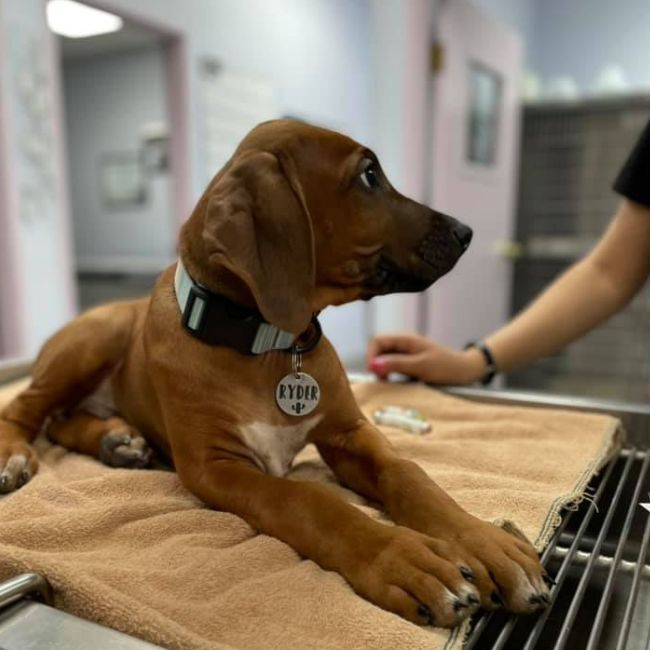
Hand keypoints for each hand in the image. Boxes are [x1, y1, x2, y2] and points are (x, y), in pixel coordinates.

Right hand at [366, 333, 485, 383]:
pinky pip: (394, 367)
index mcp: (405, 339)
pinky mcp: (411, 363)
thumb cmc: (446, 367)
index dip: (371, 356)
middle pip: (379, 350)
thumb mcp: (420, 366)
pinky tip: (396, 383)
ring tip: (388, 383)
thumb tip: (372, 365)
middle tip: (382, 380)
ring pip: (385, 359)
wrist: (467, 372)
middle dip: (376, 364)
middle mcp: (404, 344)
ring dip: (383, 370)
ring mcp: (407, 353)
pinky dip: (391, 374)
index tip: (374, 373)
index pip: (377, 341)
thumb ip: (396, 364)